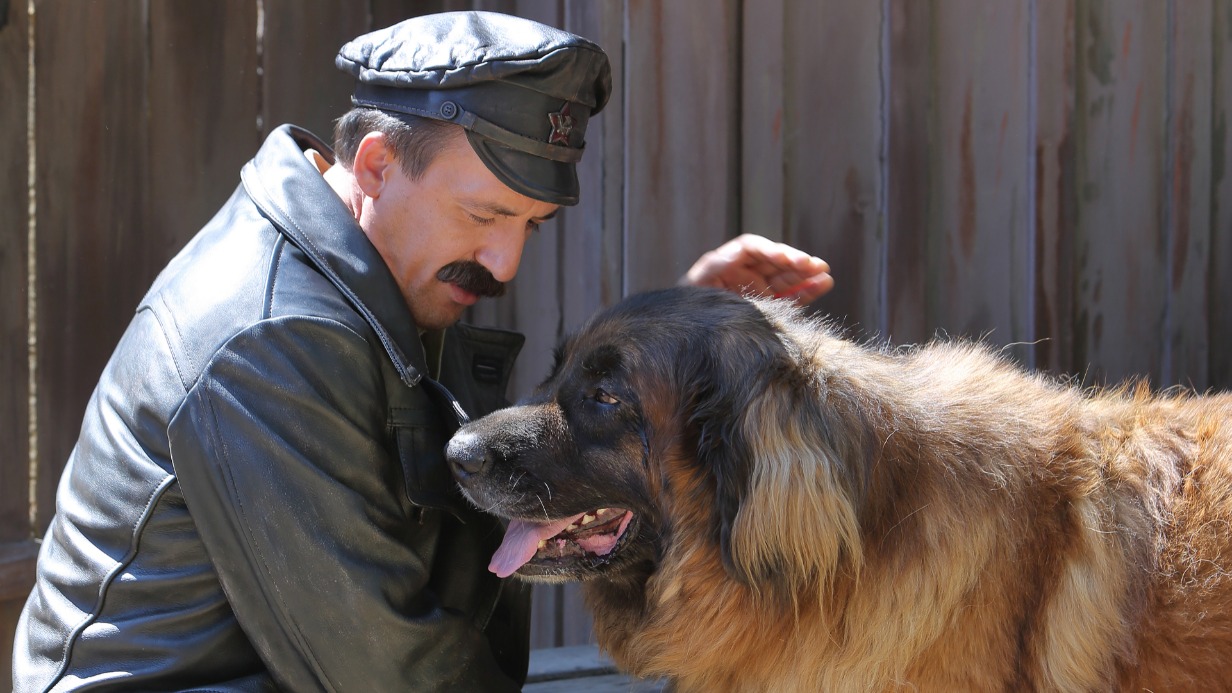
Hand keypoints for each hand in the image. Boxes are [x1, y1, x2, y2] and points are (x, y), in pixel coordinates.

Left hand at [680, 234, 832, 304]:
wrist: (687, 336)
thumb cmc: (688, 310)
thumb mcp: (697, 291)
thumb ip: (715, 278)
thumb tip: (732, 264)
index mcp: (725, 263)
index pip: (751, 249)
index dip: (770, 251)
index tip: (785, 258)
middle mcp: (744, 272)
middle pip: (773, 260)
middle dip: (793, 261)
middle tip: (813, 264)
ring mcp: (758, 287)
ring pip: (785, 276)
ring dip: (805, 273)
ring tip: (824, 273)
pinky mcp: (769, 305)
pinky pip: (790, 295)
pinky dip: (806, 290)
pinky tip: (823, 283)